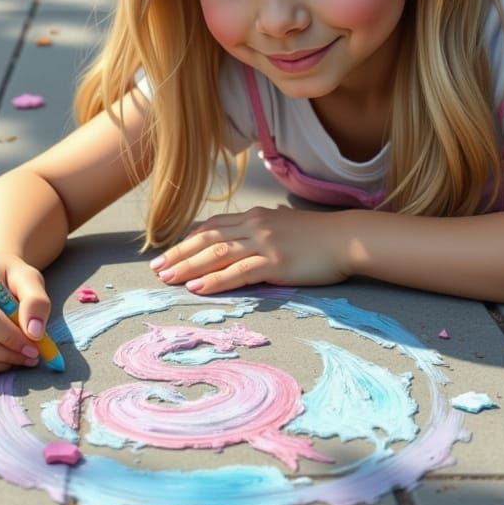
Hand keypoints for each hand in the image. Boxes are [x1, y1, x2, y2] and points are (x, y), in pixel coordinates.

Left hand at [150, 206, 349, 294]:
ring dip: (188, 266)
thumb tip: (244, 243)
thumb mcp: (284, 227)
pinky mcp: (275, 263)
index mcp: (256, 217)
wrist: (347, 239)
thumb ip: (262, 232)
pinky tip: (197, 287)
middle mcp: (255, 226)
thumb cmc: (319, 238)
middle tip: (156, 268)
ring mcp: (264, 243)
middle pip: (207, 238)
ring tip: (167, 278)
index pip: (213, 227)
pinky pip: (238, 272)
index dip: (188, 240)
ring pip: (216, 253)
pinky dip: (214, 280)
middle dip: (179, 254)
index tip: (169, 253)